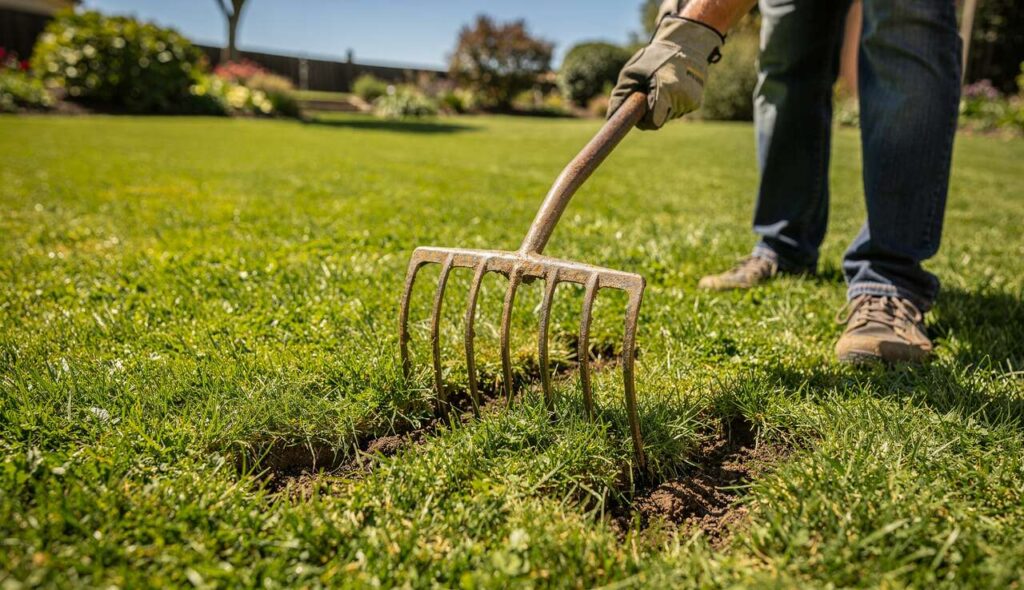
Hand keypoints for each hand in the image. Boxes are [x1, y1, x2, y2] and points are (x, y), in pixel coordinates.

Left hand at [608, 16, 723, 129]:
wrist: (686, 45)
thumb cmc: (655, 57)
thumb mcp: (632, 71)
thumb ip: (621, 94)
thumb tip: (611, 117)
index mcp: (665, 90)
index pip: (653, 123)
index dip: (643, 122)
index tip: (638, 115)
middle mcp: (681, 98)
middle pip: (659, 121)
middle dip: (650, 112)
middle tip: (648, 94)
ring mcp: (690, 101)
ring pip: (669, 116)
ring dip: (662, 107)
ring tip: (662, 86)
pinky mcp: (696, 102)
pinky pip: (678, 111)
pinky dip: (672, 104)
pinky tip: (672, 88)